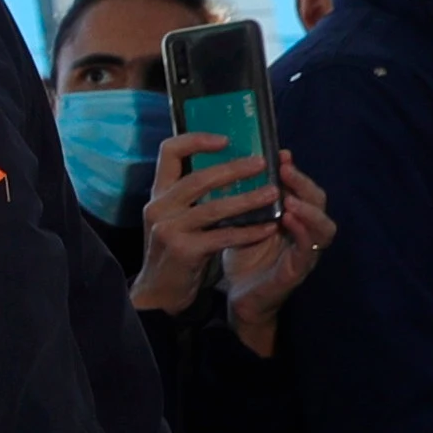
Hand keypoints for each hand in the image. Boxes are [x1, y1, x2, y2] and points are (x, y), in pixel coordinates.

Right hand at [126, 131, 284, 316]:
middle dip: (234, 169)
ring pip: (214, 207)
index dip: (197, 140)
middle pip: (198, 178)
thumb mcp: (176, 217)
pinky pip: (222, 236)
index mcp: (158, 193)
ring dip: (247, 199)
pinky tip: (268, 227)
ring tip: (273, 192)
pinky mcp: (183, 251)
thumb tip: (230, 169)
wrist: (158, 293)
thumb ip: (192, 195)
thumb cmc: (175, 251)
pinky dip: (249, 231)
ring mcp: (169, 229)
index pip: (169, 151)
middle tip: (262, 163)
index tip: (226, 139)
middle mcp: (159, 207)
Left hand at [222, 154, 335, 358]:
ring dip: (310, 210)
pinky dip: (302, 234)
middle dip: (304, 183)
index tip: (281, 153)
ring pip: (324, 227)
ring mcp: (306, 253)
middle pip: (319, 202)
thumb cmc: (244, 258)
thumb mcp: (242, 223)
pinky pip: (308, 251)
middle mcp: (306, 233)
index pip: (303, 189)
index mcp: (294, 218)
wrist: (240, 299)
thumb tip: (228, 168)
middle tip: (285, 168)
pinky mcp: (299, 272)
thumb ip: (243, 201)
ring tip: (291, 198)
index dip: (296, 171)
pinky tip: (288, 221)